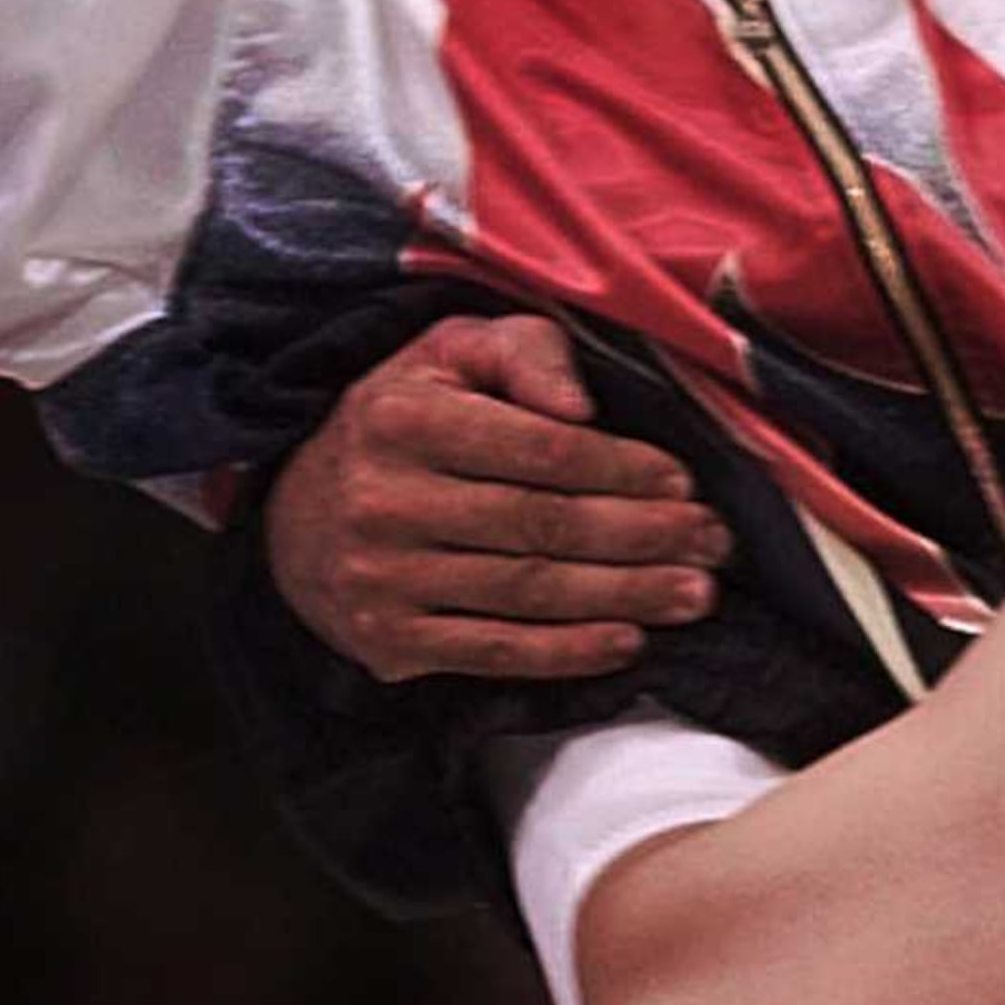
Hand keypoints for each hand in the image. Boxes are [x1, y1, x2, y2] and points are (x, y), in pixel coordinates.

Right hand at [265, 314, 731, 687]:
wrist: (291, 512)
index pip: (537, 449)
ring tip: (695, 593)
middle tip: (713, 543)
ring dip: (625, 596)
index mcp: (404, 418)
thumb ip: (525, 352)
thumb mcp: (449, 353)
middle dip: (643, 537)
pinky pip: (495, 651)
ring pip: (529, 592)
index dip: (620, 468)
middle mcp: (384, 501)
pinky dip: (569, 652)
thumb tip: (584, 405)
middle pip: (542, 526)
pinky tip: (629, 641)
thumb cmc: (401, 418)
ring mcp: (382, 578)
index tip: (683, 482)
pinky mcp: (387, 640)